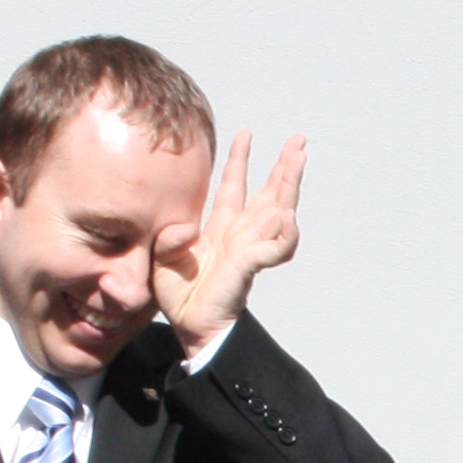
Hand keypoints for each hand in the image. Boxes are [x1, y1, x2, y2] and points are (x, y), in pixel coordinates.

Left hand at [155, 131, 306, 352]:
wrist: (190, 328)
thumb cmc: (179, 297)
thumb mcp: (162, 257)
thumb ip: (169, 238)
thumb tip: (185, 228)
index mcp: (220, 229)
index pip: (234, 187)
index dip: (240, 160)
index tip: (247, 134)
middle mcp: (240, 234)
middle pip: (269, 193)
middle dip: (284, 166)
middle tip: (299, 140)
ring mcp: (249, 248)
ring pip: (279, 211)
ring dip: (289, 185)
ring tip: (298, 159)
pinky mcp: (250, 264)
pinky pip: (275, 246)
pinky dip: (284, 233)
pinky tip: (288, 217)